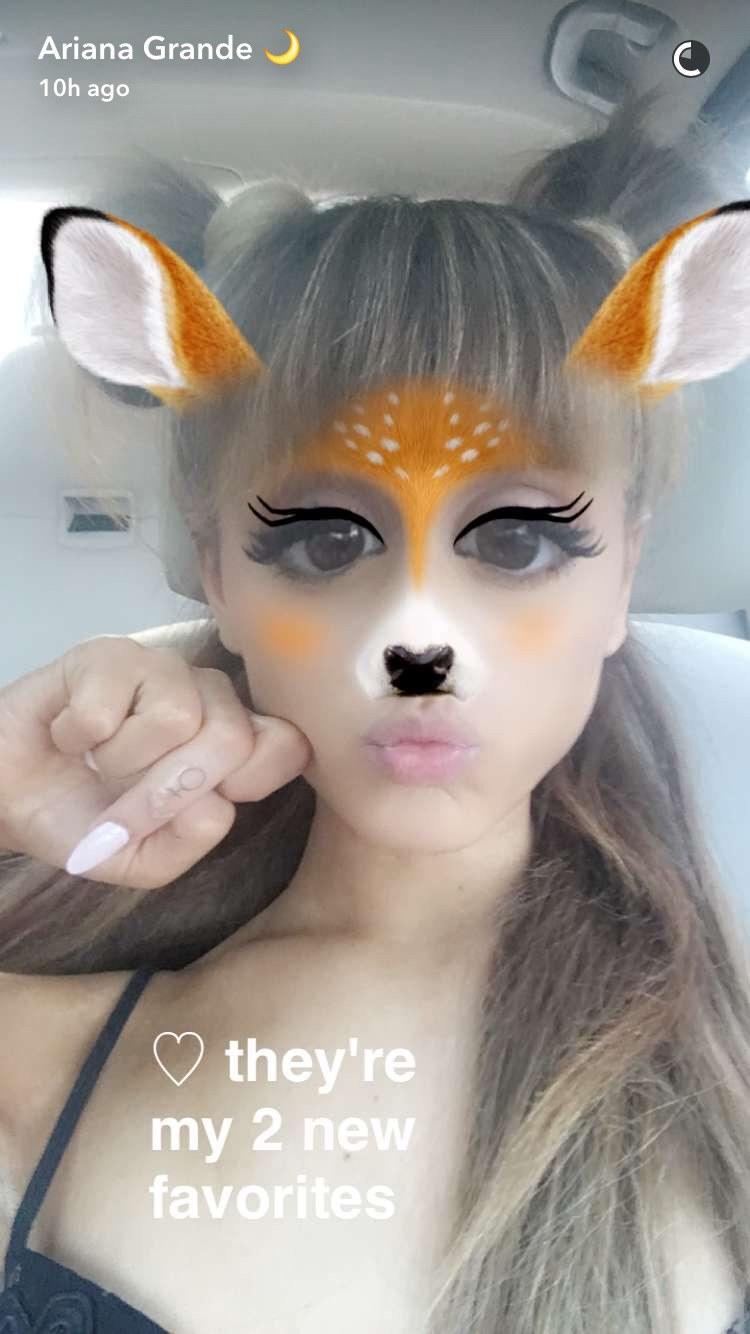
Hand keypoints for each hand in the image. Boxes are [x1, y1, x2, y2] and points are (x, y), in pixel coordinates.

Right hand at [0, 636, 311, 887]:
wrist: (12, 793)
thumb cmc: (86, 820)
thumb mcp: (142, 860)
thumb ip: (186, 844)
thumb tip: (213, 806)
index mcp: (232, 745)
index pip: (288, 745)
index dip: (250, 779)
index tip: (200, 803)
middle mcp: (209, 699)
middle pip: (230, 737)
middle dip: (168, 790)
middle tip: (121, 804)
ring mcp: (162, 669)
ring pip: (176, 717)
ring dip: (120, 761)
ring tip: (97, 760)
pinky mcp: (109, 653)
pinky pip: (108, 708)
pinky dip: (76, 738)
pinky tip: (69, 735)